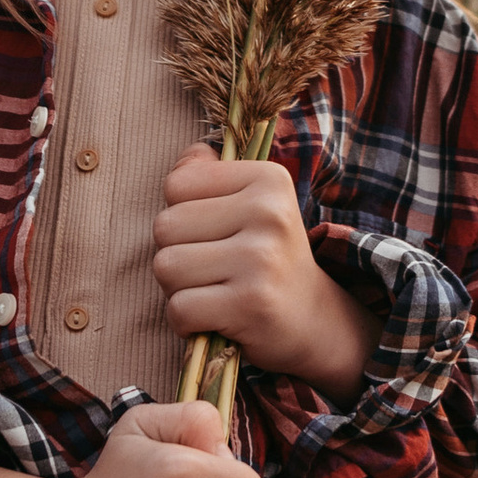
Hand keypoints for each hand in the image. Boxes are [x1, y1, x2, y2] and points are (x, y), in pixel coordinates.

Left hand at [151, 148, 384, 405]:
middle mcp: (269, 213)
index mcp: (269, 179)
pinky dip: (186, 322)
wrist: (313, 322)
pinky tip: (215, 319)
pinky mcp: (251, 304)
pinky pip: (178, 308)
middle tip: (215, 269)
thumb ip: (211, 174)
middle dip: (177, 253)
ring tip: (215, 291)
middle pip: (165, 226)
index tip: (217, 233)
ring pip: (166, 266)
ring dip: (179, 289)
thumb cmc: (267, 258)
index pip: (177, 184)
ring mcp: (261, 259)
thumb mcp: (252, 205)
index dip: (183, 214)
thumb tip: (190, 155)